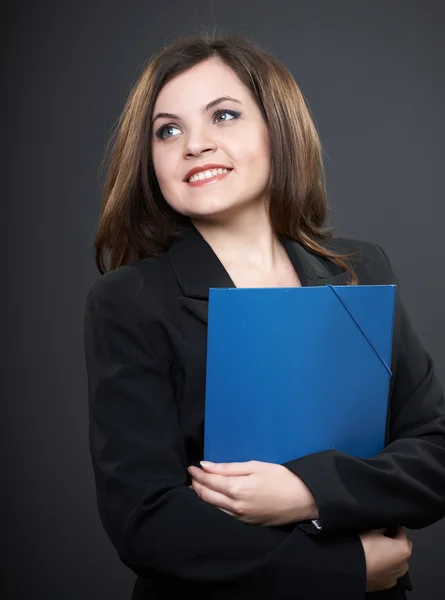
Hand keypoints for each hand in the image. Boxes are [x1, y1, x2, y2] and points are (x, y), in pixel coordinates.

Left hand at [188, 460, 318, 525]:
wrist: (304, 499)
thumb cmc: (281, 478)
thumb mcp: (255, 466)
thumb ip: (229, 468)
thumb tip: (206, 466)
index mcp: (237, 490)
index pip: (209, 482)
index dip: (198, 474)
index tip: (191, 467)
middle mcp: (235, 507)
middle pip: (207, 497)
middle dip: (197, 485)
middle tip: (192, 476)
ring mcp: (241, 518)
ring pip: (214, 508)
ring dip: (203, 496)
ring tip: (198, 486)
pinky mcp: (247, 524)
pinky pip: (224, 514)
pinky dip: (214, 505)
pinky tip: (214, 499)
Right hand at [360, 527, 411, 591]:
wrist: (351, 568)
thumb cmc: (363, 548)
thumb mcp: (373, 529)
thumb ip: (383, 524)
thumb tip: (385, 523)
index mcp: (403, 549)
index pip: (401, 532)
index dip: (393, 526)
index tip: (385, 524)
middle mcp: (403, 565)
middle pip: (403, 548)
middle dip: (395, 541)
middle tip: (381, 536)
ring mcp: (395, 576)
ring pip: (399, 563)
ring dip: (393, 556)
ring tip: (378, 550)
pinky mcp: (385, 584)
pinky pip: (390, 573)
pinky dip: (386, 568)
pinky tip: (376, 563)